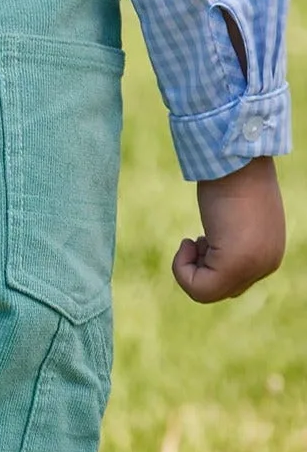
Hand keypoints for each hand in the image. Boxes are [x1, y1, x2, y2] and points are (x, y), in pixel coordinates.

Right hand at [172, 156, 285, 302]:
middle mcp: (268, 263)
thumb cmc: (231, 175)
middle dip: (200, 267)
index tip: (205, 236)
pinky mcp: (236, 264)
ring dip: (189, 269)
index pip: (234, 281)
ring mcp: (254, 266)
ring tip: (193, 239)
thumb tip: (212, 245)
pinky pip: (200, 288)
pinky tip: (188, 241)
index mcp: (270, 252)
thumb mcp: (234, 214)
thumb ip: (232, 235)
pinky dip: (182, 269)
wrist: (233, 158)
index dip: (208, 263)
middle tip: (198, 238)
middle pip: (222, 290)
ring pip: (208, 293)